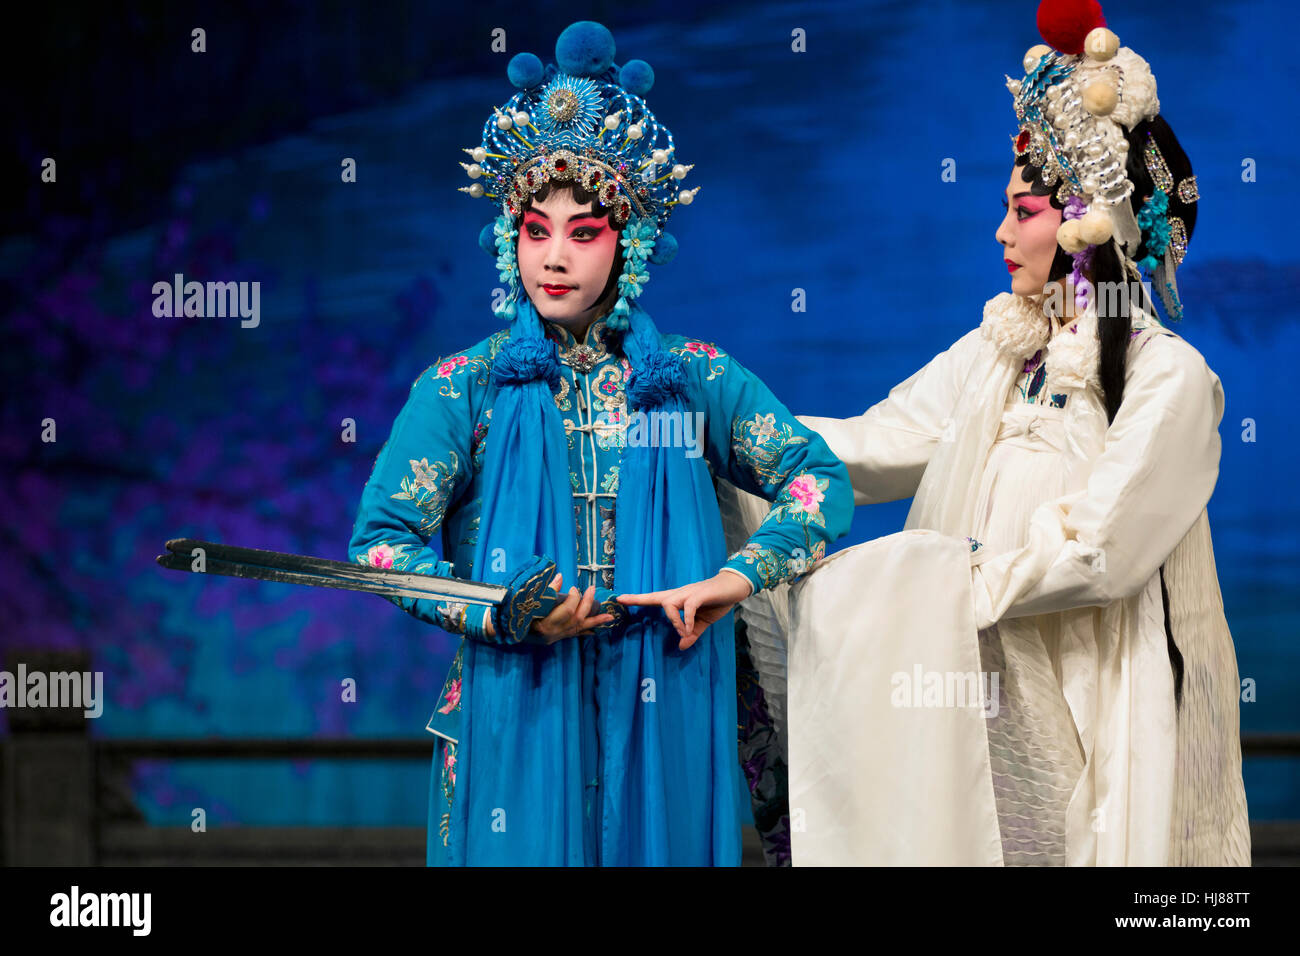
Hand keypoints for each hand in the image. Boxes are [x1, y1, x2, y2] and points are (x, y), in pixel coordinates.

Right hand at [483, 573, 614, 643]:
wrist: (501, 631)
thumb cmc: (510, 612)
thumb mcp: (524, 599)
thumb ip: (544, 590)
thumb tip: (560, 577)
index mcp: (543, 625)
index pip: (565, 612)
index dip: (572, 598)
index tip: (572, 587)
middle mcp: (551, 634)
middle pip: (575, 619)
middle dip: (586, 604)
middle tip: (592, 590)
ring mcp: (555, 638)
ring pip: (579, 629)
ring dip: (595, 621)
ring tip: (611, 617)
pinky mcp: (556, 639)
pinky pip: (575, 635)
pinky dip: (587, 630)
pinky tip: (598, 628)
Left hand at [616, 571, 752, 649]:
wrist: (734, 587)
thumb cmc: (716, 602)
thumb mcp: (702, 622)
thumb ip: (691, 633)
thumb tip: (681, 646)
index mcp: (679, 600)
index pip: (654, 598)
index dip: (637, 598)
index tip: (619, 598)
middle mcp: (680, 594)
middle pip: (656, 597)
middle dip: (638, 599)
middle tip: (622, 600)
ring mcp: (689, 593)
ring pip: (669, 604)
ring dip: (674, 621)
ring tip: (684, 632)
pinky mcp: (699, 595)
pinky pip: (688, 607)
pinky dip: (686, 620)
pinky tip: (690, 629)